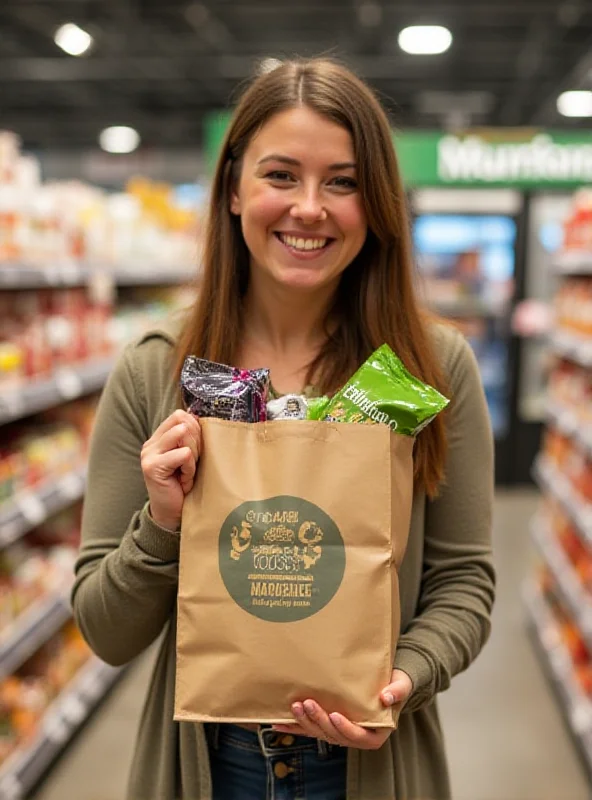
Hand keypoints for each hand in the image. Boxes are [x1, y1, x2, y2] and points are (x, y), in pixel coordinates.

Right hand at [141, 409, 200, 530]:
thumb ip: (191, 437)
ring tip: (188, 472)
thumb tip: (200, 417)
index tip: (196, 449)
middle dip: (196, 442)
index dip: (195, 428)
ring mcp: (149, 454)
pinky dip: (190, 468)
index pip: (180, 415)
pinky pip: (184, 454)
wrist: (173, 513)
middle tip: (192, 464)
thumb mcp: (190, 456)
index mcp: (159, 438)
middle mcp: (151, 444)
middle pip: (183, 423)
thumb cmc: (184, 485)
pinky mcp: (152, 466)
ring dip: (194, 455)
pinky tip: (184, 481)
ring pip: (184, 436)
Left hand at [271, 669, 412, 749]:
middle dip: (320, 722)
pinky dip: (295, 727)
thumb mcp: (401, 684)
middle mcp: (356, 736)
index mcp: (375, 733)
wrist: (385, 681)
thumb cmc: (395, 683)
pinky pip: (310, 729)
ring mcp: (340, 731)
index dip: (346, 729)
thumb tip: (386, 697)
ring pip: (320, 733)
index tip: (335, 715)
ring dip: (305, 723)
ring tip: (295, 707)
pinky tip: (280, 721)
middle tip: (308, 703)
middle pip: (335, 736)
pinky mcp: (327, 724)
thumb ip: (398, 691)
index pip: (359, 737)